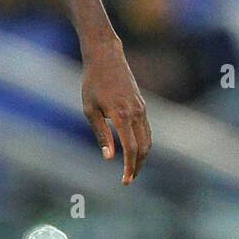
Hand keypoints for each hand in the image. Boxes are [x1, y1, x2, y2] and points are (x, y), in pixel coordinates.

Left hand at [80, 39, 151, 184]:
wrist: (106, 58)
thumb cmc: (92, 83)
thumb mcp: (89, 109)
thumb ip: (101, 133)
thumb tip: (110, 158)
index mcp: (122, 115)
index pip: (131, 148)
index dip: (129, 167)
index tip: (125, 180)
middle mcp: (136, 113)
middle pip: (144, 148)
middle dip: (137, 166)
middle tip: (128, 179)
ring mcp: (142, 109)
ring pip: (148, 140)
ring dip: (142, 156)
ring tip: (131, 168)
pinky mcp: (142, 105)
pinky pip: (146, 129)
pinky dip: (143, 143)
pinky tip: (134, 150)